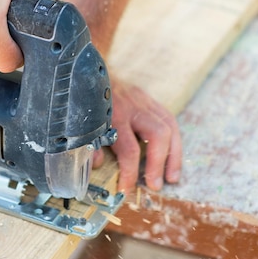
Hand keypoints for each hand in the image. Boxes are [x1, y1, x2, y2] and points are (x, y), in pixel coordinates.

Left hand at [94, 77, 181, 193]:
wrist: (91, 69)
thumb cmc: (87, 100)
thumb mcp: (82, 122)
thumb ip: (89, 143)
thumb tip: (97, 166)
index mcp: (114, 115)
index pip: (128, 149)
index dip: (129, 172)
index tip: (127, 189)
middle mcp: (134, 107)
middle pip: (157, 134)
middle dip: (159, 162)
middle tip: (156, 185)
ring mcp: (145, 102)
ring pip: (169, 126)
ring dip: (174, 154)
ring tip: (172, 176)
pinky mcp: (150, 100)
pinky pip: (169, 119)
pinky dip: (174, 140)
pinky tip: (173, 156)